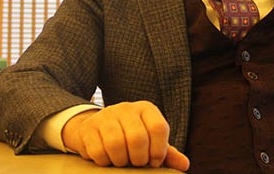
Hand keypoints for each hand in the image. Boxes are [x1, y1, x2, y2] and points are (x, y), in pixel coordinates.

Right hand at [62, 100, 189, 170]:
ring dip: (120, 161)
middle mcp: (126, 108)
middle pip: (137, 137)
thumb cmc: (129, 137)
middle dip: (138, 158)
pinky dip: (104, 161)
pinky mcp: (88, 127)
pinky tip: (107, 159)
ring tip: (122, 161)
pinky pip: (98, 150)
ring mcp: (106, 115)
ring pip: (116, 144)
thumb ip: (167, 153)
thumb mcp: (150, 142)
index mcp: (146, 109)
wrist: (96, 129)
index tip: (154, 161)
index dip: (158, 150)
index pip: (158, 127)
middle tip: (136, 163)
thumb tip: (184, 164)